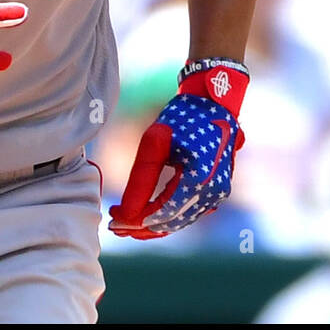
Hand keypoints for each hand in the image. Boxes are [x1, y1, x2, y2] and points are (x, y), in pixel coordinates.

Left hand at [108, 60, 247, 237]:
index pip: (160, 213)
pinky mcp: (217, 191)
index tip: (112, 219)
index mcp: (199, 179)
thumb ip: (140, 180)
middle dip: (140, 226)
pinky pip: (189, 212)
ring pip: (179, 221)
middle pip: (170, 222)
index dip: (133, 220)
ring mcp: (218, 193)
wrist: (213, 103)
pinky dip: (168, 216)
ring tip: (126, 221)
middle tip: (114, 223)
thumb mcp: (154, 142)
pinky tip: (147, 213)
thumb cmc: (181, 117)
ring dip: (152, 224)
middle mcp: (212, 192)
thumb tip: (125, 214)